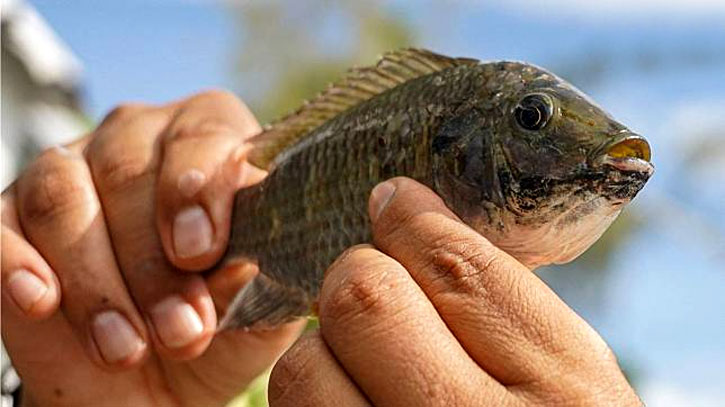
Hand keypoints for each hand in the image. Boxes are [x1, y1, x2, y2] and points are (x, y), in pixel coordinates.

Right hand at [1, 90, 303, 406]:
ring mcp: (69, 172)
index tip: (201, 251)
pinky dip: (17, 263)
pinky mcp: (10, 218)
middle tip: (182, 332)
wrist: (153, 382)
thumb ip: (259, 282)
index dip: (199, 186)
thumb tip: (247, 259)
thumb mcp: (254, 314)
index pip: (205, 133)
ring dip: (98, 281)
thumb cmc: (217, 332)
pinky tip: (42, 302)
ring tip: (127, 348)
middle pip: (129, 169)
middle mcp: (137, 143)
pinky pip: (2, 225)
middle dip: (153, 263)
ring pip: (63, 196)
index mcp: (210, 148)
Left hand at [269, 178, 640, 405]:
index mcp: (558, 395)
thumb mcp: (569, 385)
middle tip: (379, 290)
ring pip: (304, 365)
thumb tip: (409, 210)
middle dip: (362, 278)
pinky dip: (316, 399)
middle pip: (363, 299)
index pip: (455, 268)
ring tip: (367, 366)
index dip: (413, 222)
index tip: (395, 202)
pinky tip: (356, 403)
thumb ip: (503, 307)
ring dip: (326, 349)